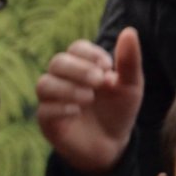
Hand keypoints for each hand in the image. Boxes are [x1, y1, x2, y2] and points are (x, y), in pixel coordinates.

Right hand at [35, 28, 143, 175]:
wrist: (111, 145)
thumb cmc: (119, 112)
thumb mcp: (130, 86)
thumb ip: (129, 60)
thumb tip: (129, 31)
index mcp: (82, 67)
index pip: (76, 48)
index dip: (89, 54)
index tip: (108, 67)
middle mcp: (63, 81)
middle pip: (57, 62)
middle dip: (78, 69)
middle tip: (99, 81)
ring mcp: (52, 101)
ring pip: (44, 84)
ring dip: (68, 88)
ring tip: (89, 98)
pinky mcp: (47, 122)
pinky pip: (44, 109)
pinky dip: (61, 107)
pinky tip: (78, 112)